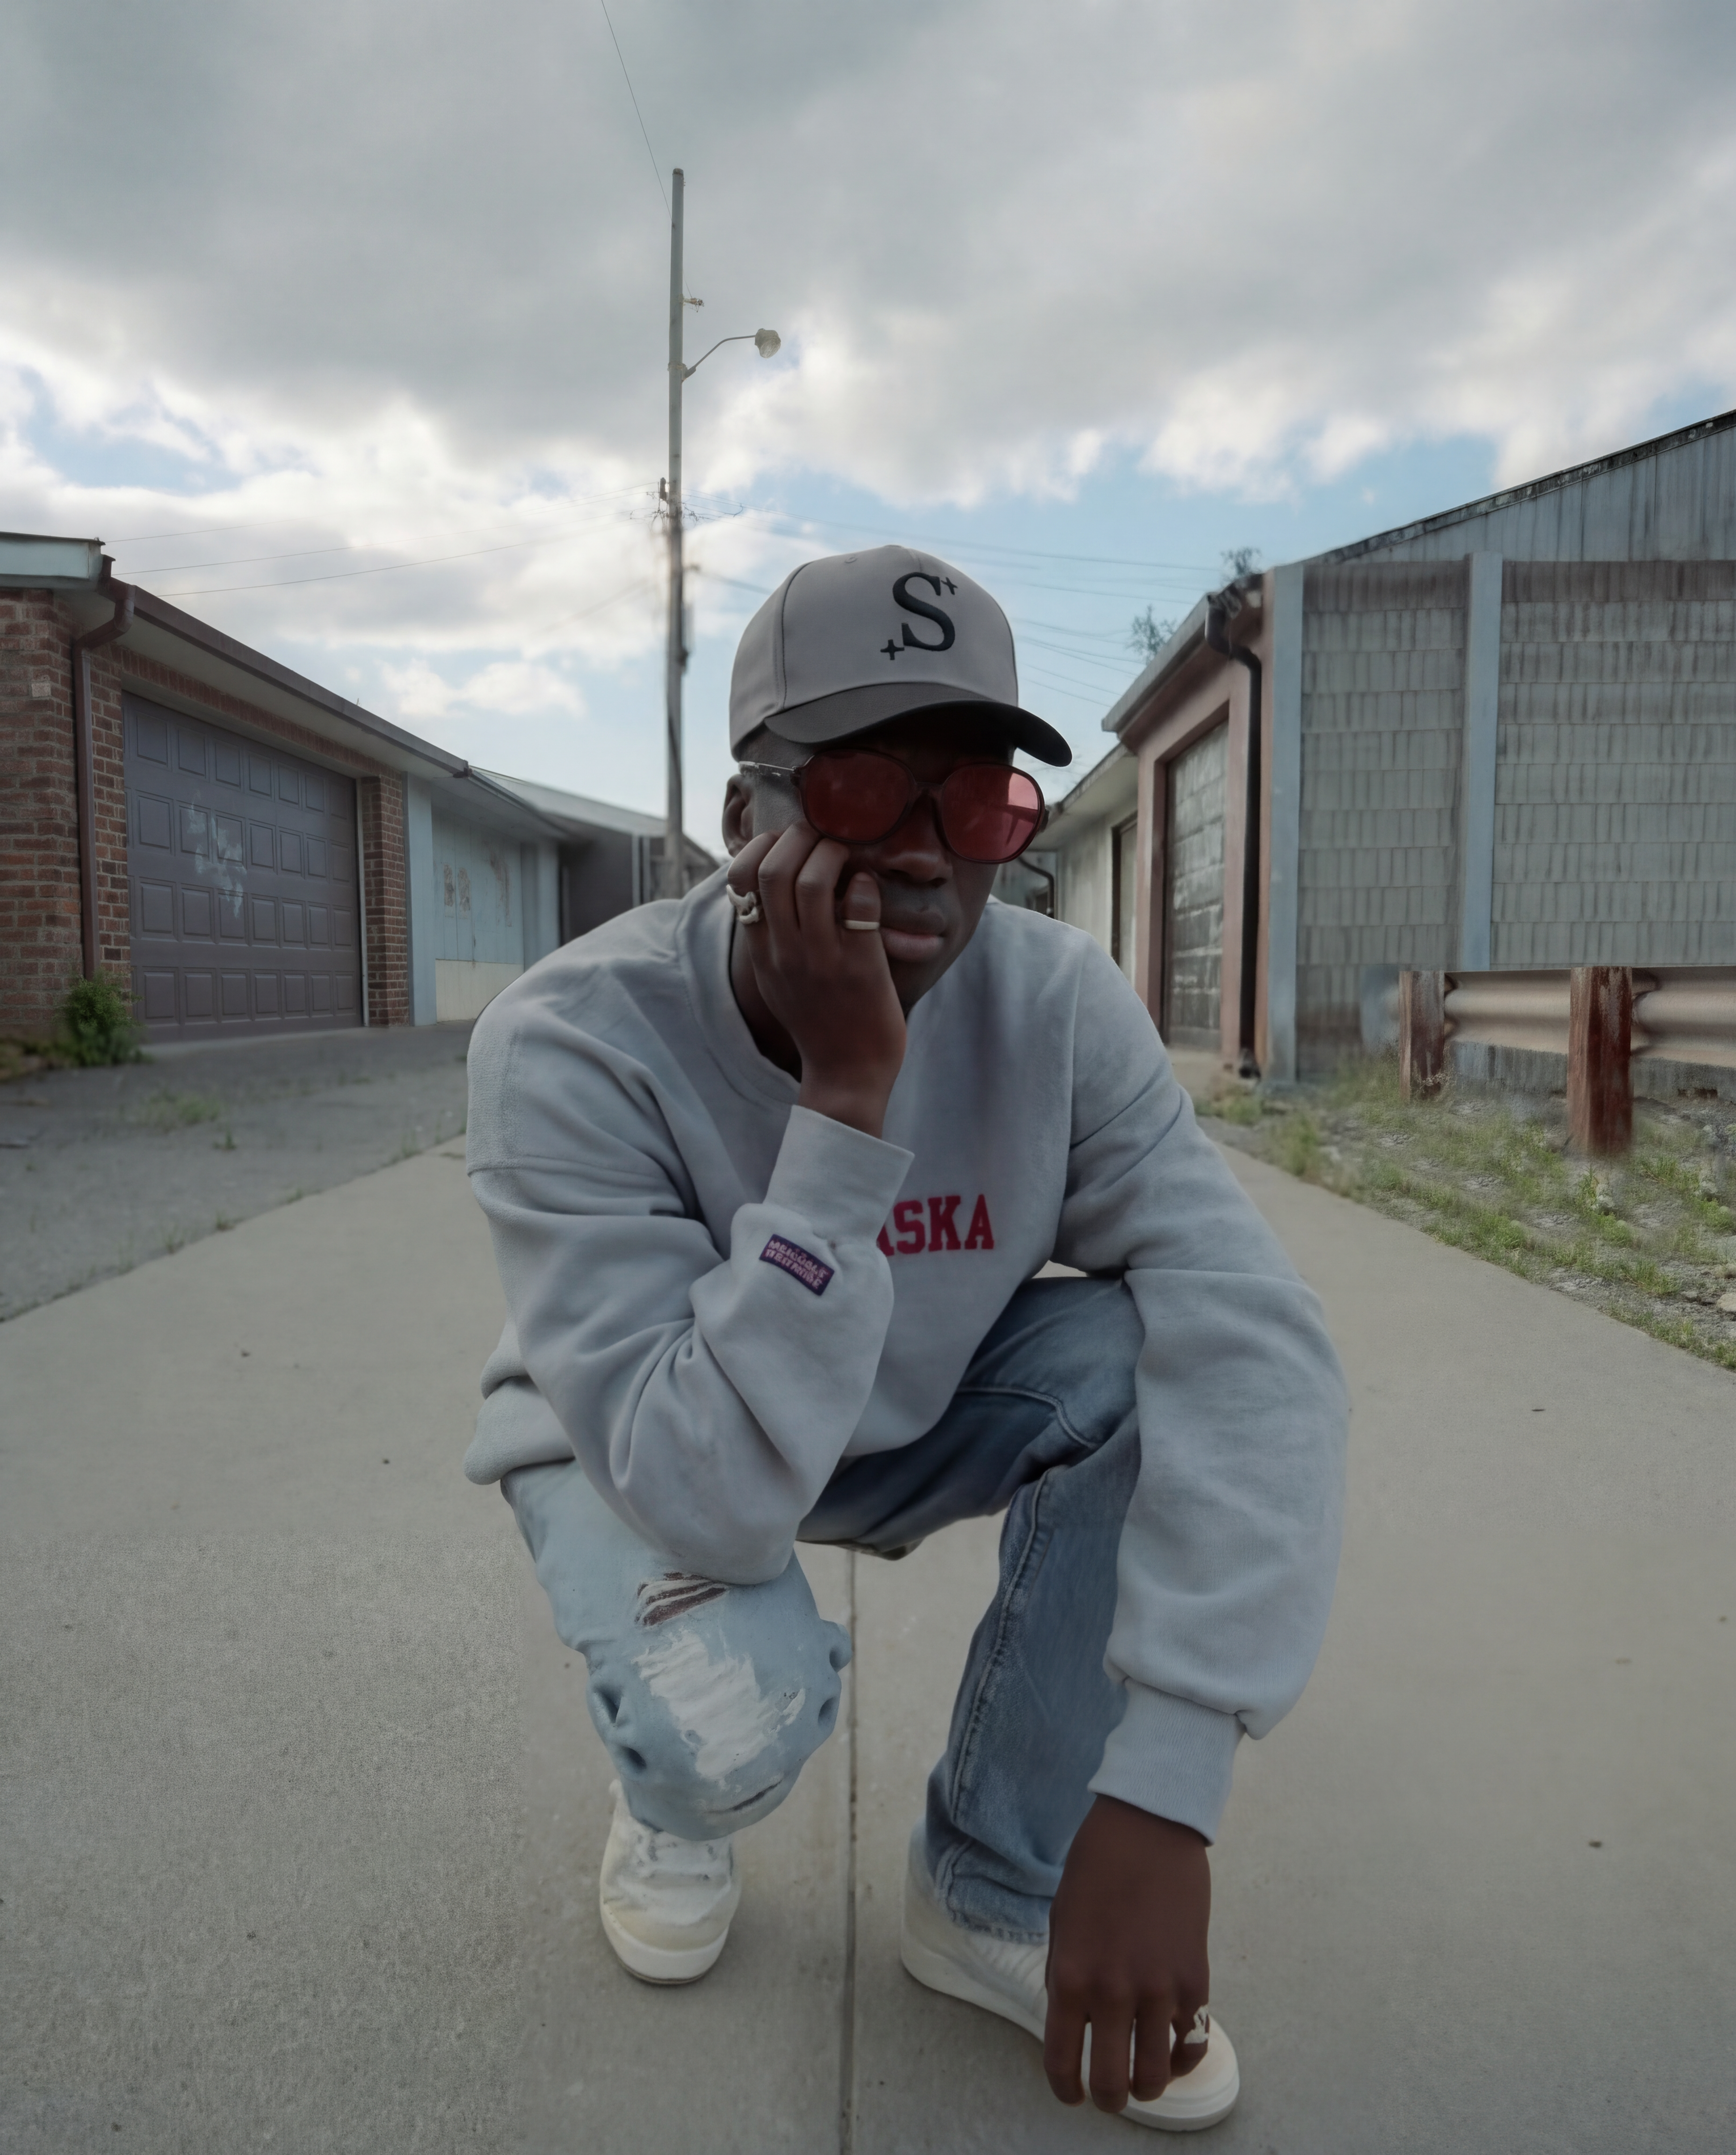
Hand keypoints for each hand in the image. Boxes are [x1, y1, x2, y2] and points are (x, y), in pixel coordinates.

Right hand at [728, 823, 906, 1137]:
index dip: (760, 847)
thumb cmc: (818, 1021)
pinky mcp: (862, 967)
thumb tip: (771, 886)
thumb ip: (770, 936)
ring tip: (847, 855)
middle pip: (774, 870)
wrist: (847, 1074)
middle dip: (799, 838)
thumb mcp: (778, 979)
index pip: (740, 880)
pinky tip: (867, 888)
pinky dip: (865, 884)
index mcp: (762, 952)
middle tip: (822, 835)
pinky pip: (860, 905)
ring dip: (833, 853)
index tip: (783, 842)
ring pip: (814, 881)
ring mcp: (823, 959)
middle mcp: (786, 952)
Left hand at [1044, 1797, 1211, 2114]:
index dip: (1067, 2091)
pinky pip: (1191, 2043)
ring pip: (1156, 2075)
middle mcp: (1113, 1993)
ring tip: (1142, 2078)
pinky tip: (1172, 2051)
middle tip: (1110, 2093)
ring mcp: (1158, 1990)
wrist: (1147, 1828)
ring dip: (1147, 2086)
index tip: (1074, 2095)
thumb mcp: (1062, 1924)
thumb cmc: (1096, 1868)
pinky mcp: (1196, 1981)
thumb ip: (1065, 1977)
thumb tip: (1077, 2024)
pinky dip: (1181, 2057)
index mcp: (1070, 1977)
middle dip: (1110, 2099)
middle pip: (1113, 2083)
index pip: (1063, 2063)